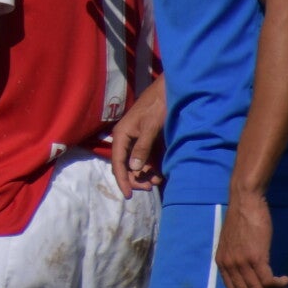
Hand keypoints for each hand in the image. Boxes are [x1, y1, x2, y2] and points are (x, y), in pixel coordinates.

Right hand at [111, 76, 166, 197]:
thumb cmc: (158, 106)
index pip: (118, 163)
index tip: (128, 196)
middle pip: (124, 166)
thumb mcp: (150, 127)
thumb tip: (134, 169)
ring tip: (157, 180)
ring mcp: (136, 140)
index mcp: (122, 135)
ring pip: (135, 164)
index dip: (122, 180)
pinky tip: (159, 173)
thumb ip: (142, 148)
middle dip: (135, 179)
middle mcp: (126, 139)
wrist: (168, 91)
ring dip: (144, 175)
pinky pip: (144, 159)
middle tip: (149, 188)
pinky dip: (150, 168)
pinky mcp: (146, 140)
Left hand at [217, 190, 287, 287]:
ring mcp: (242, 262)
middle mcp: (229, 265)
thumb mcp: (231, 242)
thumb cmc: (240, 219)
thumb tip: (246, 275)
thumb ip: (235, 258)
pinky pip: (269, 282)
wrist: (245, 201)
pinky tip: (286, 280)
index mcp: (222, 263)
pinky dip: (280, 286)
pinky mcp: (256, 257)